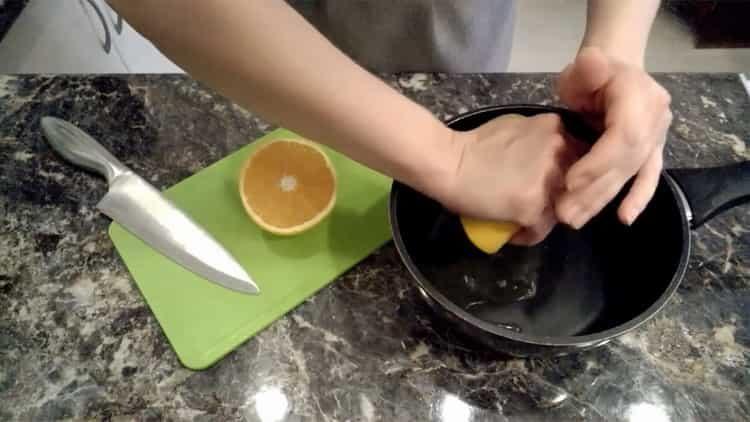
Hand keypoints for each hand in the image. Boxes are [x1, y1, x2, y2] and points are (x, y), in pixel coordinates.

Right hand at [441, 113, 580, 244]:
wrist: (449, 162)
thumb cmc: (474, 144)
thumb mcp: (518, 127)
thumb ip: (540, 138)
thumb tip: (547, 156)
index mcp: (556, 128)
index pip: (579, 156)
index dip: (563, 173)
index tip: (546, 183)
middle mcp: (559, 152)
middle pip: (572, 184)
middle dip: (556, 195)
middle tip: (533, 202)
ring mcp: (549, 182)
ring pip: (559, 209)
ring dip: (543, 217)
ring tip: (521, 220)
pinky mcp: (534, 208)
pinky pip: (540, 230)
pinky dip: (527, 235)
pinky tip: (513, 232)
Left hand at [556, 47, 672, 227]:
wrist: (614, 72)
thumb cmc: (593, 71)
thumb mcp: (585, 64)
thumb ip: (587, 66)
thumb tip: (593, 64)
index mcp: (639, 95)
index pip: (624, 136)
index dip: (599, 162)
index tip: (570, 181)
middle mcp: (655, 118)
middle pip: (626, 161)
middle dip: (594, 189)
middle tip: (563, 211)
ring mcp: (657, 137)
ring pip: (631, 174)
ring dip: (604, 199)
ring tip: (574, 219)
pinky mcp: (653, 151)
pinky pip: (648, 177)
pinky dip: (638, 198)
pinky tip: (625, 219)